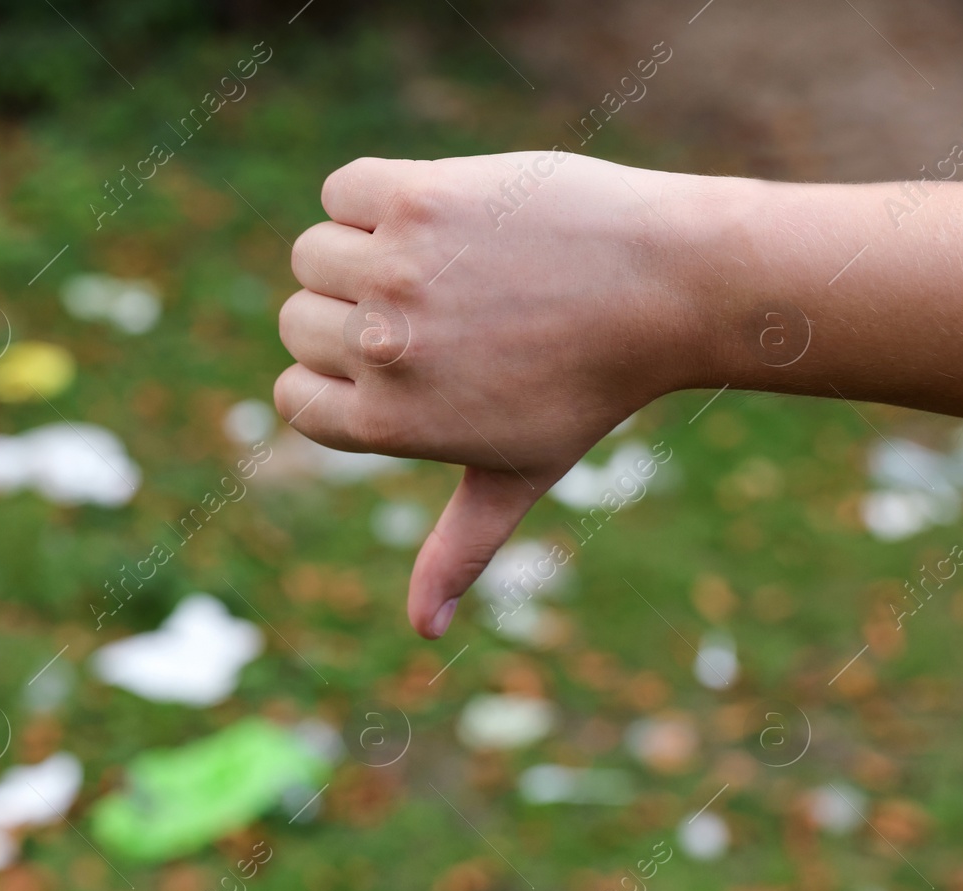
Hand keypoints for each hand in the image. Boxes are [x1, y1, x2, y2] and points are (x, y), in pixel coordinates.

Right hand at [275, 152, 720, 637]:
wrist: (667, 286)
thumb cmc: (590, 388)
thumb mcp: (515, 475)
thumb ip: (456, 548)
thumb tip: (426, 631)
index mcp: (390, 425)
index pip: (295, 397)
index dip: (339, 377)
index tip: (401, 359)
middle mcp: (383, 353)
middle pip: (299, 323)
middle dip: (350, 313)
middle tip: (438, 306)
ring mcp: (398, 274)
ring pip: (313, 253)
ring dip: (356, 250)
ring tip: (436, 259)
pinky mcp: (419, 199)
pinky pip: (344, 189)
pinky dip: (369, 194)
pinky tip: (427, 211)